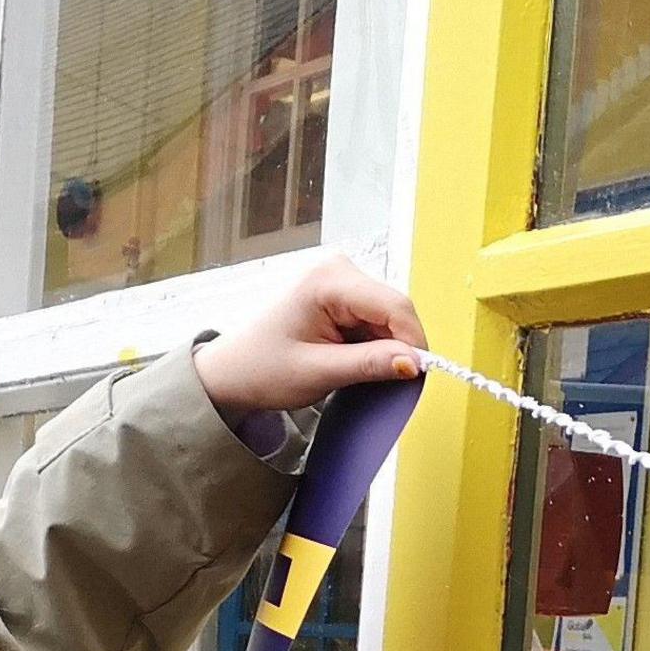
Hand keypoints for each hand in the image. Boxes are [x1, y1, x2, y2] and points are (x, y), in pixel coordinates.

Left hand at [194, 256, 428, 414]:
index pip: (394, 305)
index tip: (417, 375)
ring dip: (385, 348)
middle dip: (398, 346)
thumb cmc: (261, 369)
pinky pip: (377, 321)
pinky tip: (352, 360)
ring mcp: (341, 280)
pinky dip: (375, 345)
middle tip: (381, 380)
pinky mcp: (344, 296)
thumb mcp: (318, 373)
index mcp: (327, 280)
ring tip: (354, 370)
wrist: (232, 372)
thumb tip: (415, 362)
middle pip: (395, 310)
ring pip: (390, 317)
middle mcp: (338, 270)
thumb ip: (369, 365)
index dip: (413, 341)